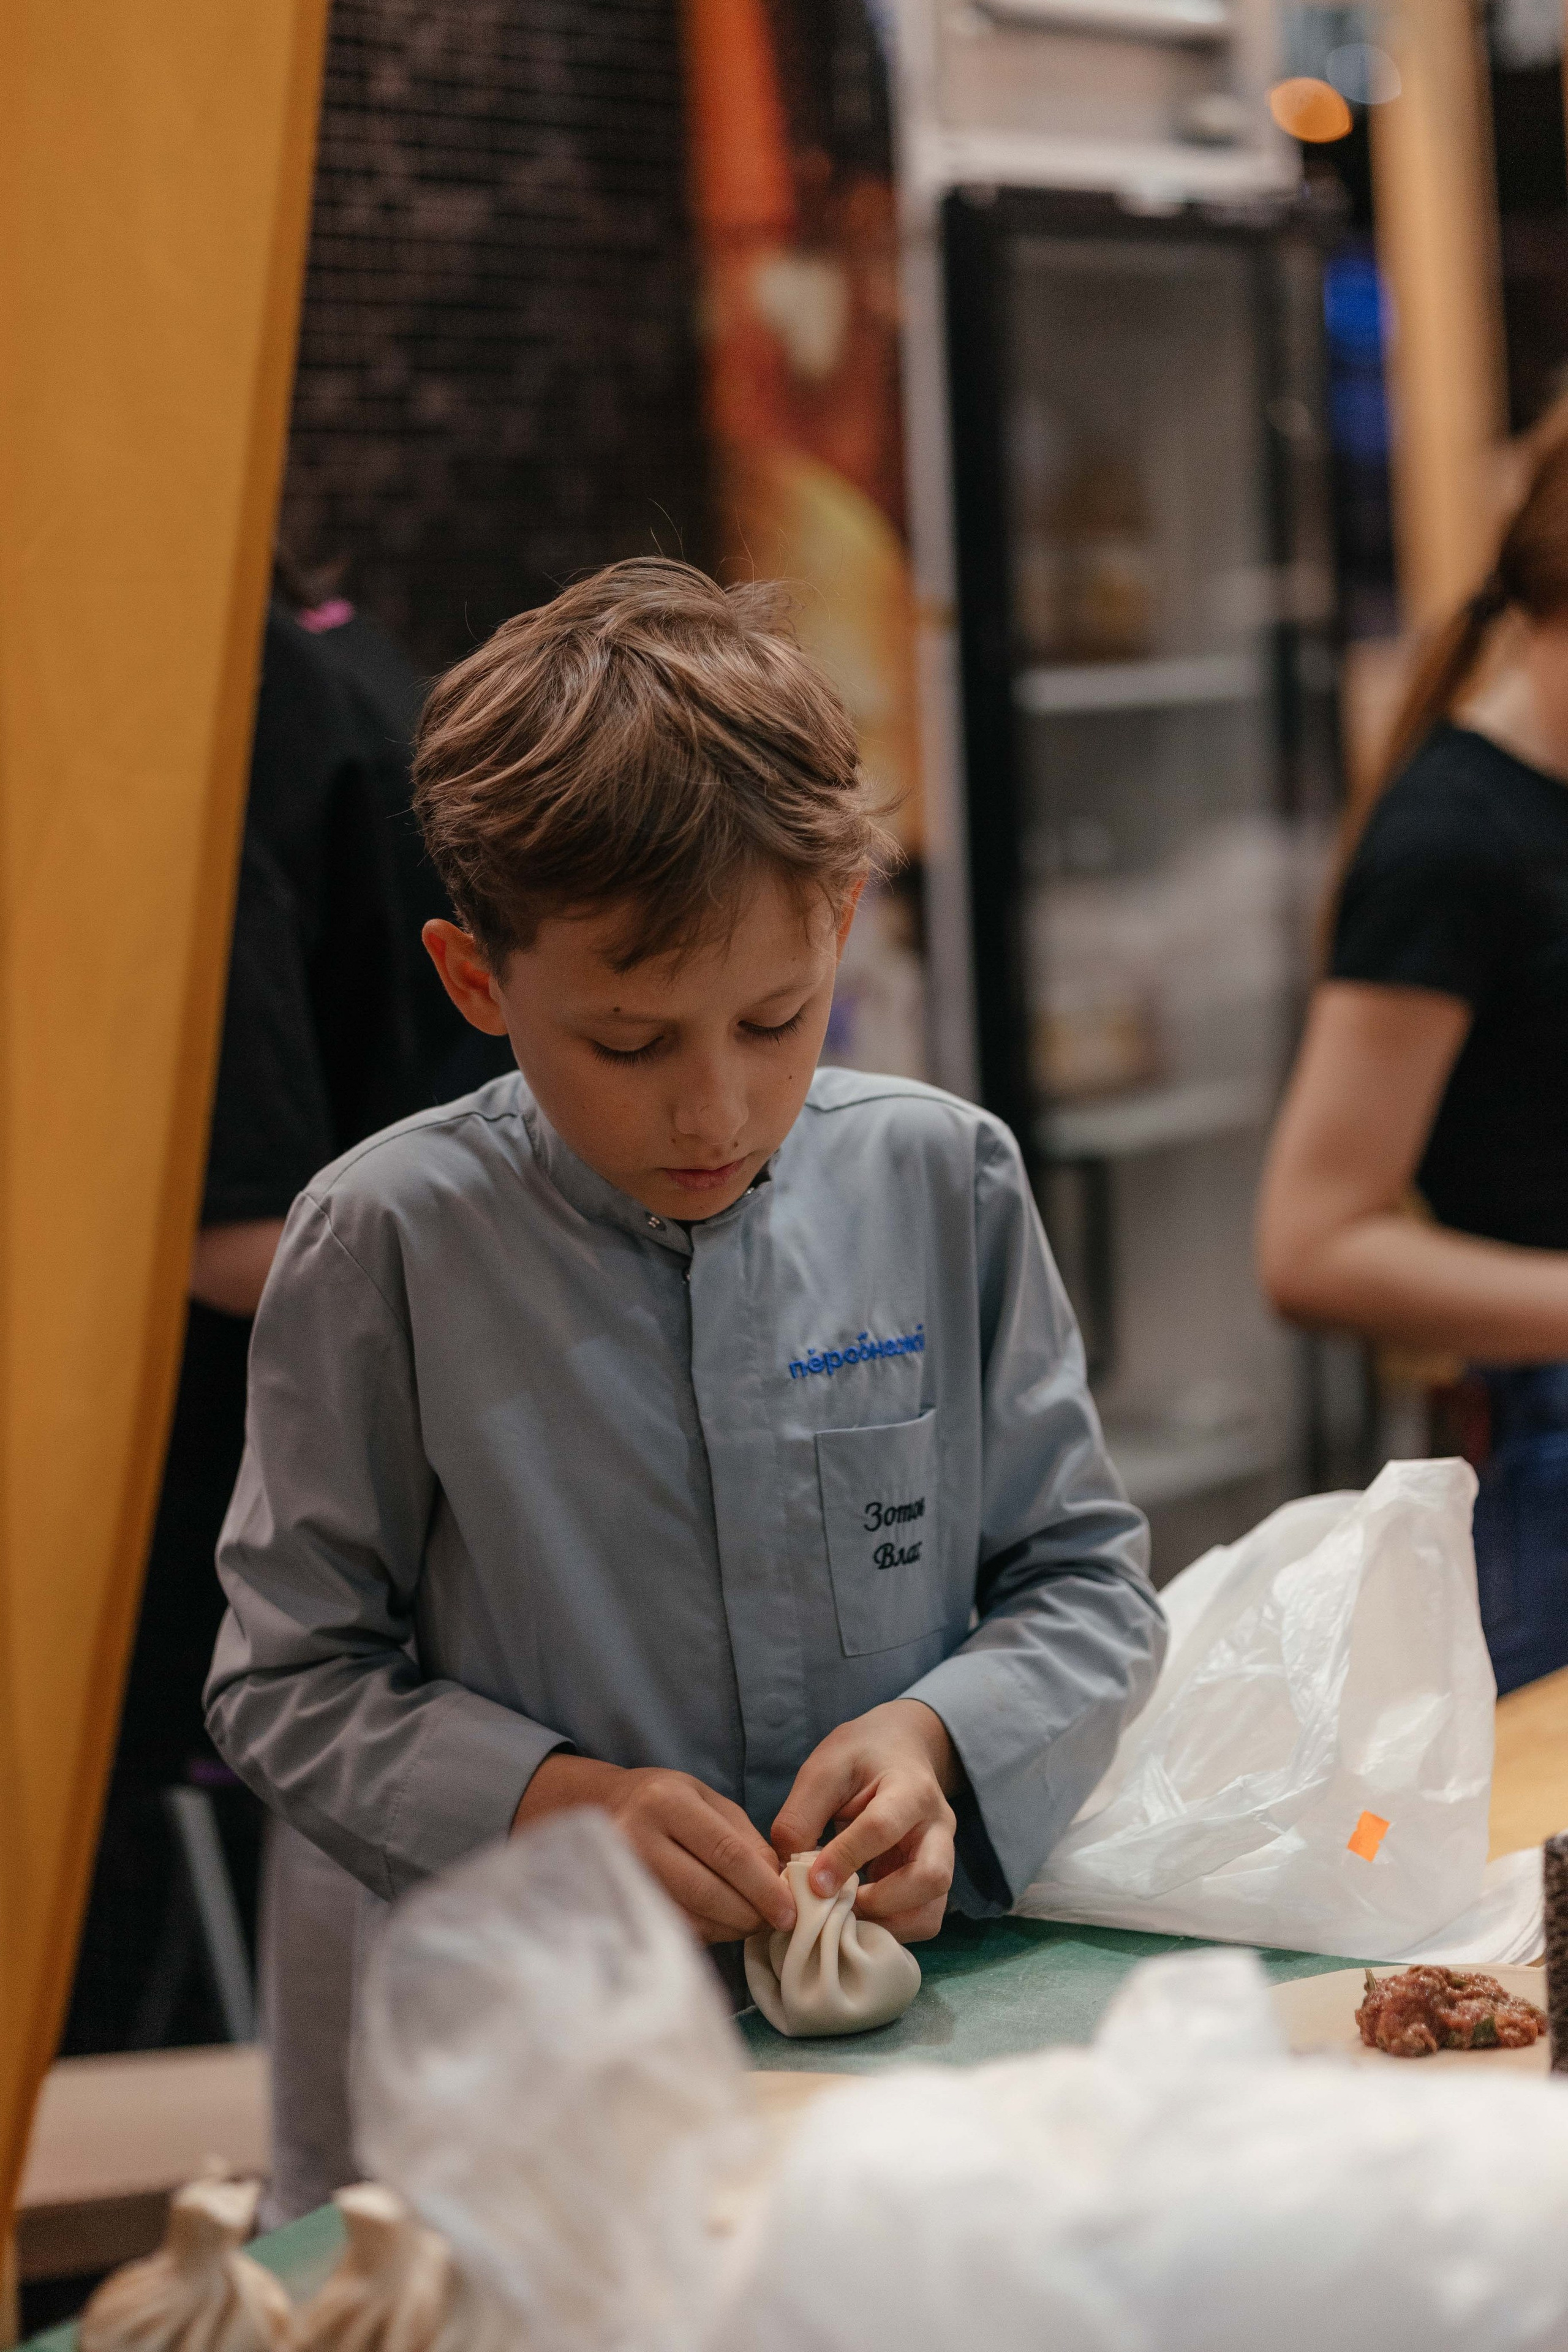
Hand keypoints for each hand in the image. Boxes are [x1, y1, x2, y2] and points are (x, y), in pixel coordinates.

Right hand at [511, 1752, 795, 1945]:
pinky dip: (706, 1932)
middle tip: (775, 1923)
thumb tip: (776, 1883)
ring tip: (751, 1923)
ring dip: (730, 1928)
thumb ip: (744, 1838)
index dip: (762, 1887)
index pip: (725, 1852)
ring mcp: (621, 1873)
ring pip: (689, 1916)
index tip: (788, 1912)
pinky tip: (721, 1925)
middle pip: (706, 1890)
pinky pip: (672, 1927)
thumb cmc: (666, 1801)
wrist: (602, 1807)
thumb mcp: (707, 1800)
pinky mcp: (616, 1902)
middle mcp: (638, 1836)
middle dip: (749, 1914)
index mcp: (668, 1803)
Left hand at [769, 1699, 958, 1943]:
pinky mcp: (933, 1881)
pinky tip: (856, 1917)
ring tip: (843, 1917)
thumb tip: (788, 1872)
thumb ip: (801, 1816)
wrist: (900, 1748)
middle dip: (880, 1904)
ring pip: (930, 1912)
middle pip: (930, 1879)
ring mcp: (942, 1858)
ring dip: (885, 1925)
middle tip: (836, 1905)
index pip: (882, 1828)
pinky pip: (922, 1920)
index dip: (844, 1858)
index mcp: (910, 1788)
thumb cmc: (860, 1756)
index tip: (812, 1882)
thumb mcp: (823, 1769)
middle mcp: (938, 1827)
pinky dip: (889, 1929)